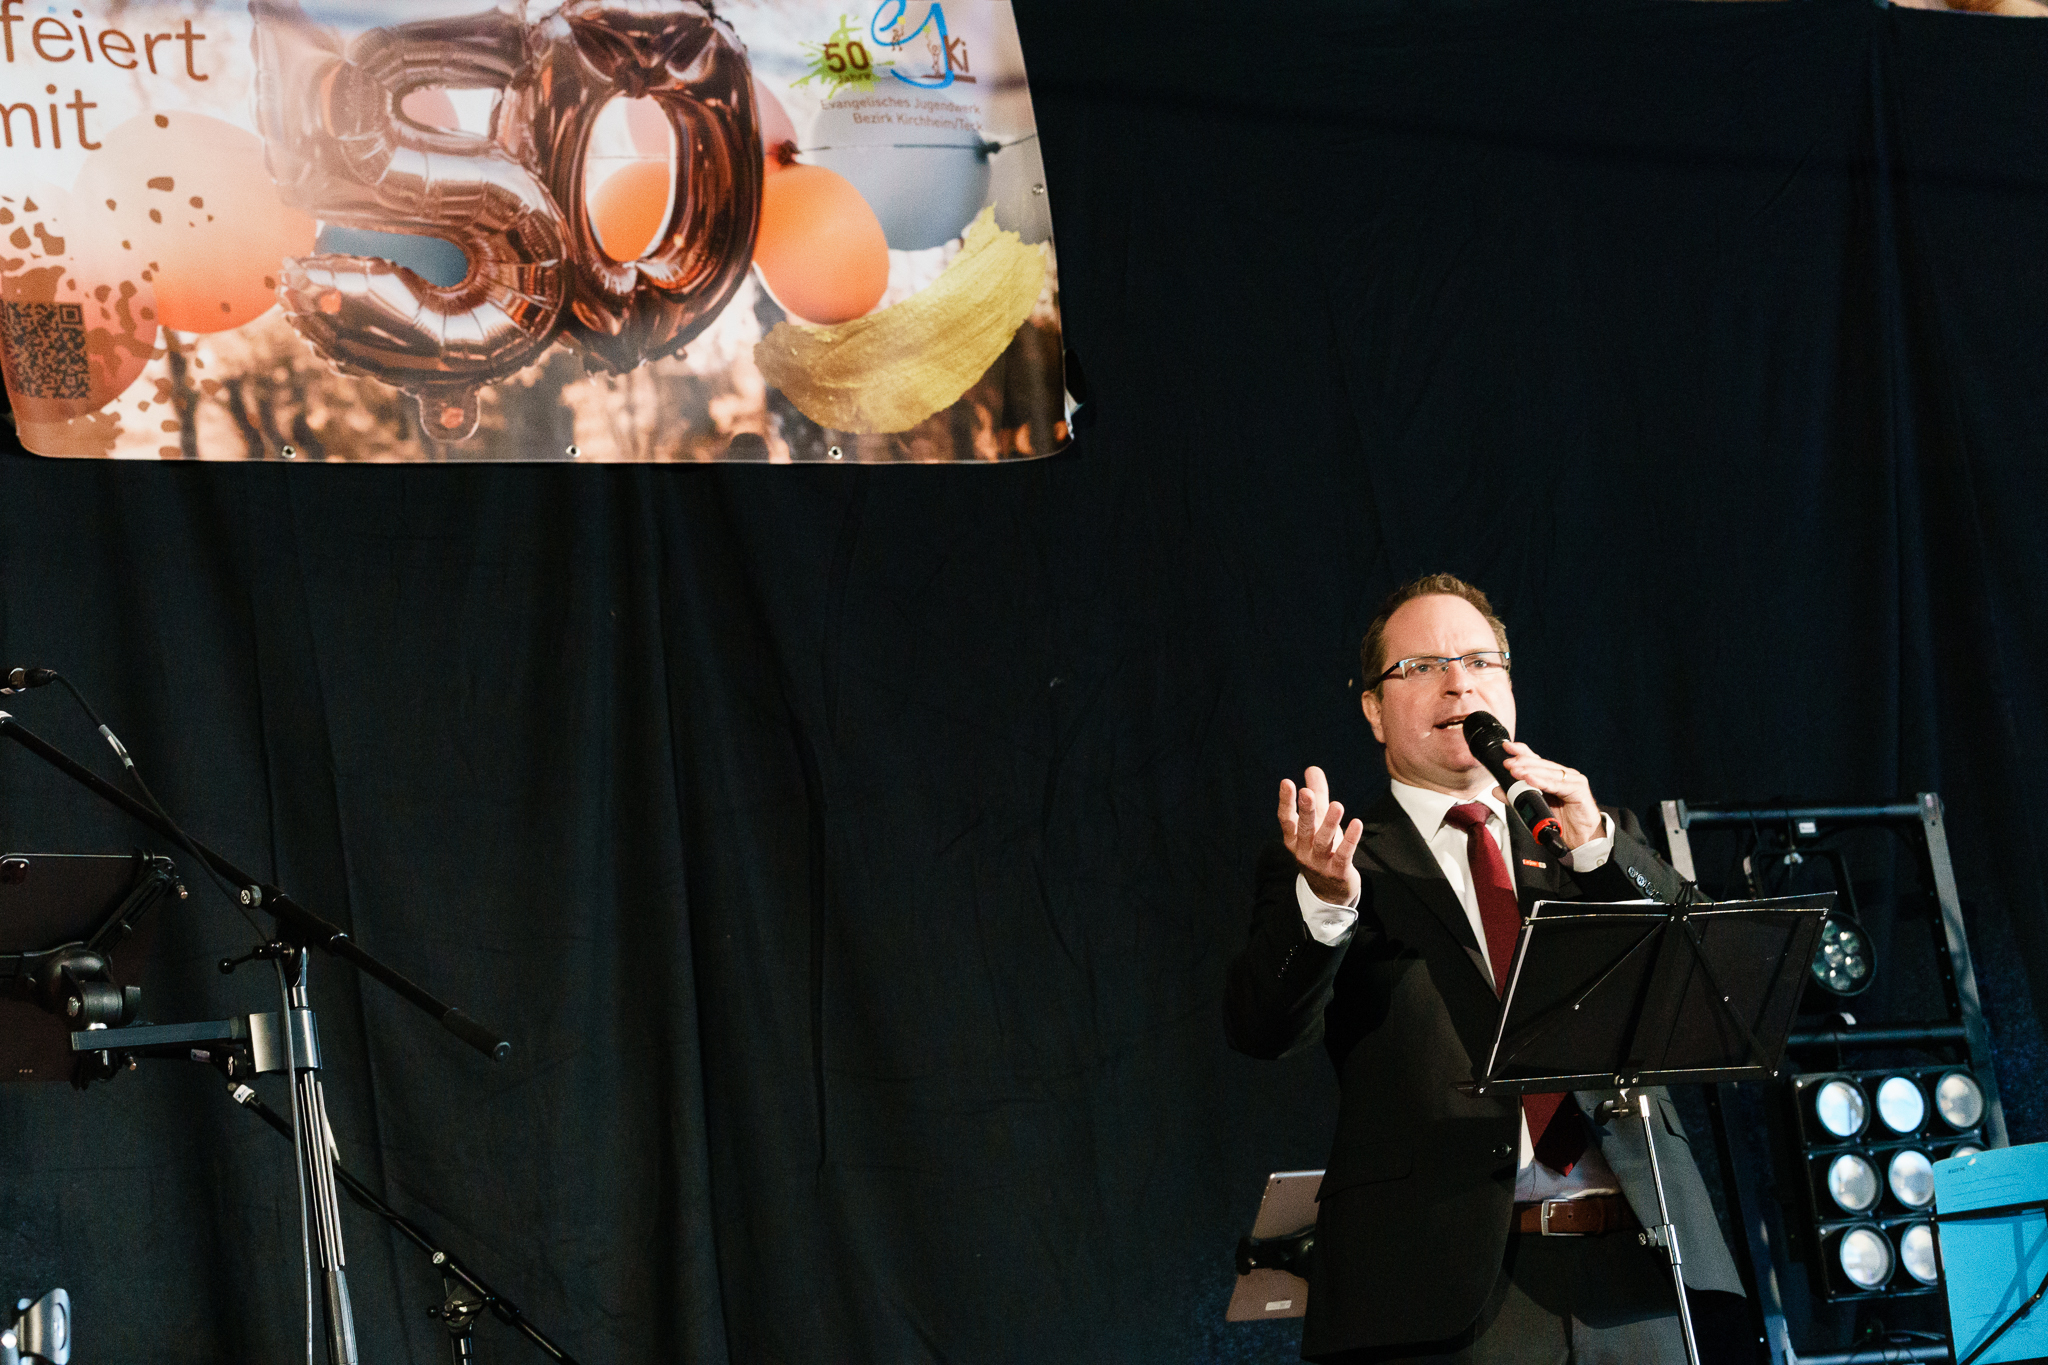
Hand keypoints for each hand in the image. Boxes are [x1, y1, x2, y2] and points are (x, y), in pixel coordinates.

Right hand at [1278, 765, 1361, 906]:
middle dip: (1306, 810)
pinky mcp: (1337, 872)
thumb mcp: (1318, 823)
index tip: (1287, 782)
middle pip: (1304, 829)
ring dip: (1330, 823)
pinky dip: (1350, 840)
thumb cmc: (1322, 850)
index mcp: (1294, 839)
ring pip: (1323, 842)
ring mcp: (1319, 863)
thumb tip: (1312, 768)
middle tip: (1307, 792)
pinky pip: (1343, 855)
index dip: (1286, 801)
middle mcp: (1303, 851)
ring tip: (1337, 805)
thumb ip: (1317, 795)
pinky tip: (1356, 824)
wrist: (1330, 892)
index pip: (1287, 819)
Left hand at [1498, 742, 1602, 848]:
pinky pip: (1558, 786)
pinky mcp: (1579, 791)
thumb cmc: (1562, 822)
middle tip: (1507, 763)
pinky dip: (1543, 782)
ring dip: (1530, 771)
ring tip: (1515, 771)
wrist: (1581, 838)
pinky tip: (1530, 780)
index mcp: (1554, 776)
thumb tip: (1497, 790)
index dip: (1522, 752)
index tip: (1507, 746)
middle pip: (1541, 764)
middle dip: (1522, 762)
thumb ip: (1516, 797)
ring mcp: (1574, 781)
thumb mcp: (1534, 807)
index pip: (1537, 760)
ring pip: (1548, 773)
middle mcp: (1564, 775)